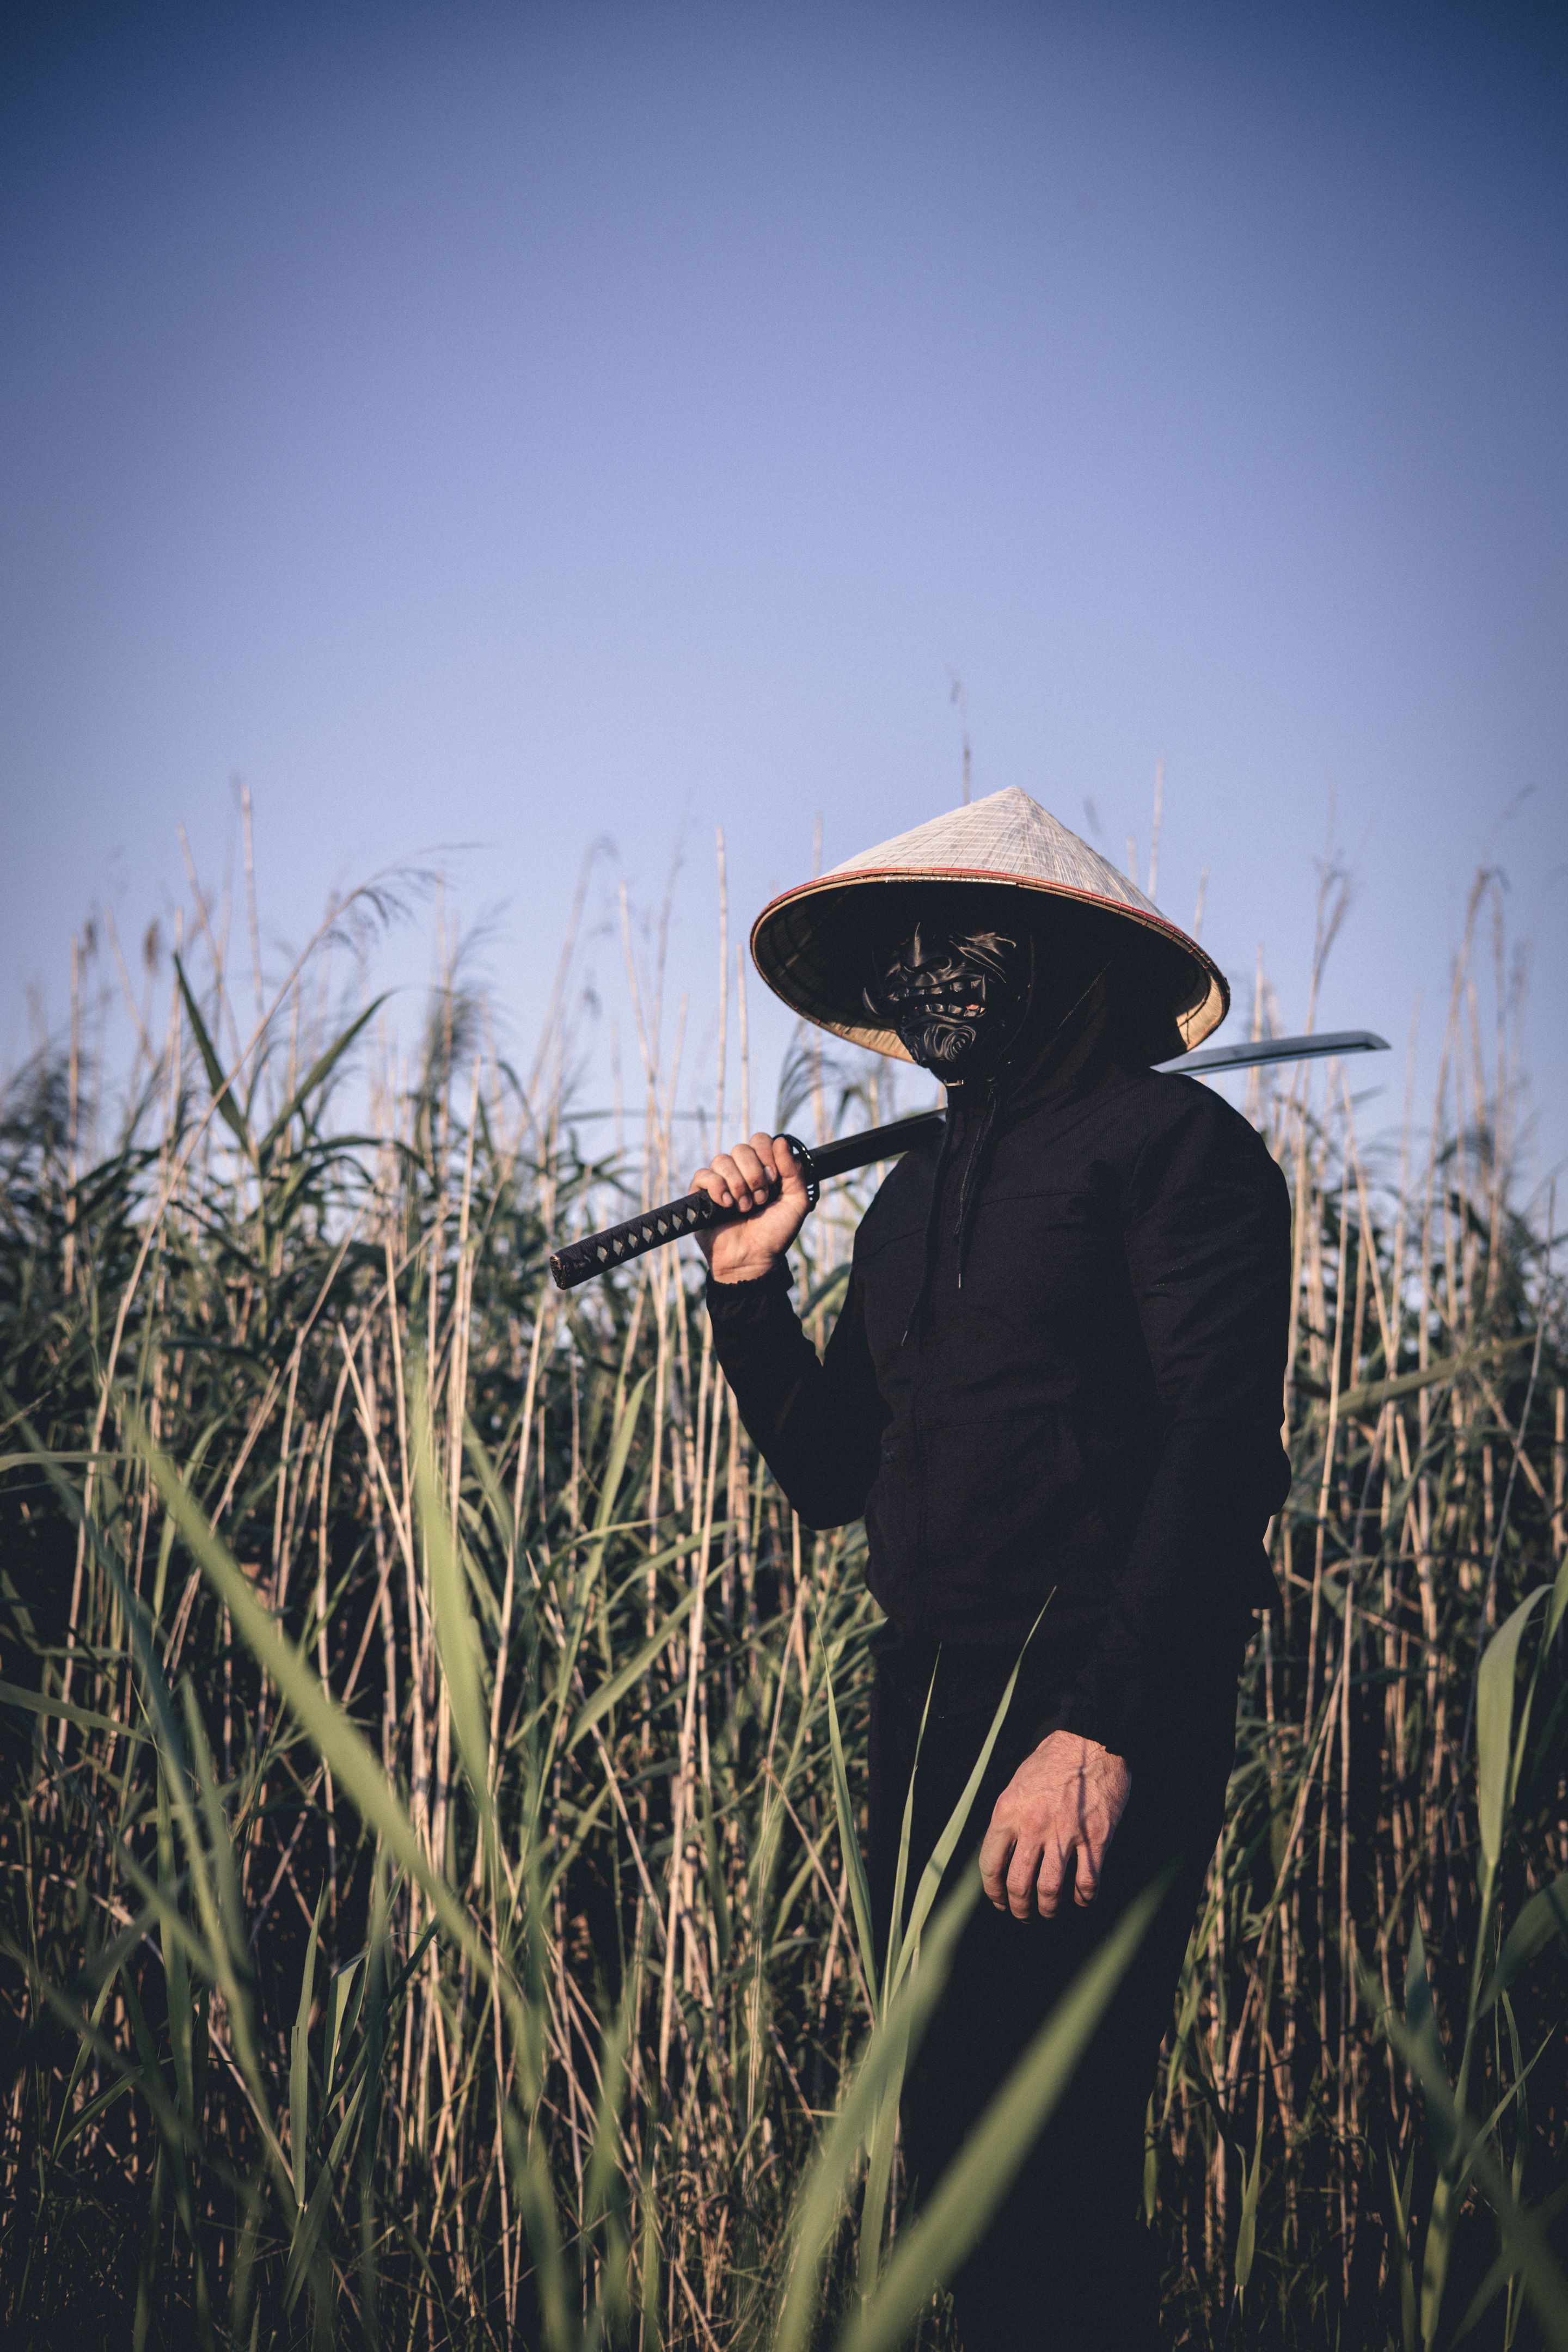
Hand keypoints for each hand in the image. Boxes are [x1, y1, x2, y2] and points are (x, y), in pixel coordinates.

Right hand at [689, 1132, 811, 1283]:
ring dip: (738, 1184)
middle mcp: (741, 1172)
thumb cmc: (774, 1233)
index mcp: (762, 1169)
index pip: (760, 1140)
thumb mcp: (795, 1202)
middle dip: (754, 1174)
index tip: (774, 1179)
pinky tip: (726, 1205)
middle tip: (761, 1199)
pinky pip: (704, 1175)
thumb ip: (794, 1171)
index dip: (767, 1155)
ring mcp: (720, 1182)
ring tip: (744, 1207)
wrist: (753, 1259)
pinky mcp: (701, 1194)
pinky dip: (717, 1188)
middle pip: (741, 1148)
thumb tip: (781, 1141)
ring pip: (722, 1160)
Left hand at [979, 1731, 1131, 1918]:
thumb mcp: (1017, 1784)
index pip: (991, 1864)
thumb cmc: (1052, 1761)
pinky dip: (1083, 1898)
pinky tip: (1081, 1899)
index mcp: (1008, 1812)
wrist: (1091, 1742)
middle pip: (1019, 1884)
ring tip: (1048, 1911)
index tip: (999, 1901)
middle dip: (1019, 1907)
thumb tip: (1003, 1851)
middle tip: (1023, 1914)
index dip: (993, 1891)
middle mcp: (1033, 1826)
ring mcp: (1065, 1834)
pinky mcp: (1096, 1838)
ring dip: (1048, 1908)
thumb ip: (1009, 1817)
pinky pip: (1087, 1881)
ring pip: (1050, 1889)